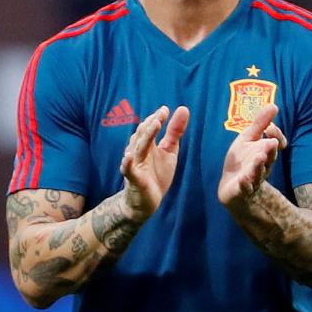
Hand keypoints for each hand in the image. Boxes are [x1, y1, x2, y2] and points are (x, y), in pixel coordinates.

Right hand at [120, 105, 189, 220]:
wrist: (144, 202)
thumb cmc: (156, 174)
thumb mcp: (169, 151)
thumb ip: (175, 131)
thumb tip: (184, 109)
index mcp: (147, 144)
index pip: (150, 128)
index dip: (157, 118)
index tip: (166, 109)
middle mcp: (139, 151)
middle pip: (143, 135)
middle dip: (152, 124)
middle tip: (161, 114)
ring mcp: (135, 164)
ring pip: (138, 147)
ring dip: (145, 136)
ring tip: (154, 125)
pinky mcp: (133, 179)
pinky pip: (128, 169)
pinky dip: (127, 163)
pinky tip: (128, 156)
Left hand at [218, 104, 287, 208]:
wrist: (231, 186)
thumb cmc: (242, 160)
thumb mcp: (248, 138)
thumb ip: (260, 124)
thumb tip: (274, 105)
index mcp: (265, 152)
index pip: (277, 144)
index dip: (276, 136)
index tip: (270, 127)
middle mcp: (263, 166)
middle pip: (270, 158)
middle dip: (270, 150)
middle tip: (270, 142)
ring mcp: (253, 178)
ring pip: (258, 172)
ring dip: (259, 165)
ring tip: (259, 157)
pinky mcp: (242, 189)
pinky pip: (245, 187)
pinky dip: (245, 183)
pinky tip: (243, 178)